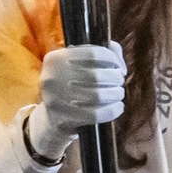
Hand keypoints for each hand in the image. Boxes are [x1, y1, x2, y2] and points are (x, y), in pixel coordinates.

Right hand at [27, 42, 124, 161]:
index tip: (118, 66)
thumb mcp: (77, 64)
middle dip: (114, 78)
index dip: (112, 59)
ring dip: (115, 94)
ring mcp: (54, 100)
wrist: (51, 117)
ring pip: (97, 96)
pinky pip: (95, 115)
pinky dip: (112, 110)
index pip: (93, 53)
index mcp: (55, 59)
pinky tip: (118, 107)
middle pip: (96, 75)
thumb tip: (120, 64)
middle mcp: (51, 78)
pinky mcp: (61, 120)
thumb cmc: (71, 84)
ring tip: (118, 93)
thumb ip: (102, 52)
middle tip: (119, 81)